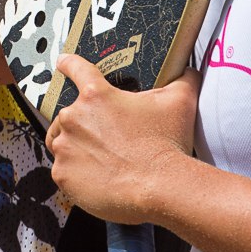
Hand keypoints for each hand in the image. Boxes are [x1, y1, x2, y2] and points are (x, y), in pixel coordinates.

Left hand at [44, 54, 200, 224]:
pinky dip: (77, 174)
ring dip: (77, 148)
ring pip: (62, 143)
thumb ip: (182, 79)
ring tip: (102, 160)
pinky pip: (64, 170)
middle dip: (85, 125)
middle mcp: (74, 118)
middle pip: (69, 115)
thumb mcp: (180, 101)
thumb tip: (188, 72)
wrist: (161, 187)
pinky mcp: (62, 174)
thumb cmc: (167, 144)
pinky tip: (99, 178)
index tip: (63, 63)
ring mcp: (65, 147)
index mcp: (96, 95)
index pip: (76, 69)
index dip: (69, 64)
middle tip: (109, 140)